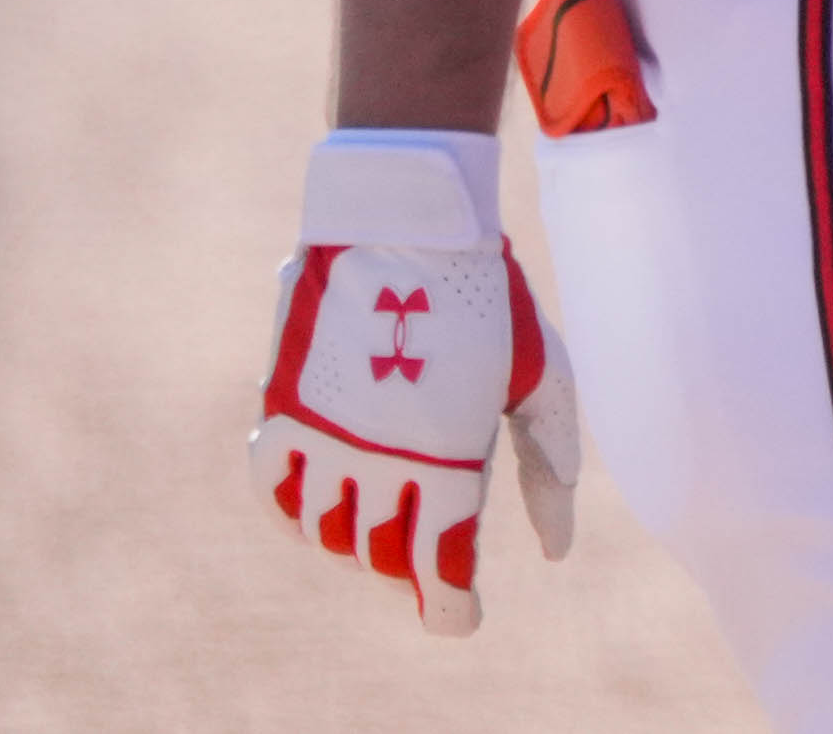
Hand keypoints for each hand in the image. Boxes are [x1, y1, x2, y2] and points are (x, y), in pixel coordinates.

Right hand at [247, 133, 582, 633]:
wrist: (403, 215)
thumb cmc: (487, 295)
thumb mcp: (540, 376)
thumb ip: (550, 466)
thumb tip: (558, 551)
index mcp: (447, 456)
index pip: (439, 570)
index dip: (450, 609)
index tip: (461, 618)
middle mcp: (376, 456)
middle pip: (382, 558)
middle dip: (410, 571)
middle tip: (430, 556)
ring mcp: (320, 433)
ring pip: (325, 533)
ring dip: (356, 542)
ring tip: (385, 519)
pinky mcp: (280, 406)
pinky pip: (274, 490)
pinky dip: (297, 510)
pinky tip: (328, 498)